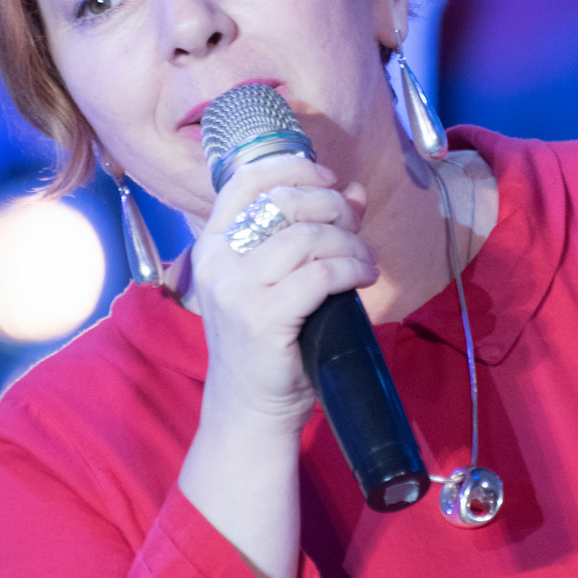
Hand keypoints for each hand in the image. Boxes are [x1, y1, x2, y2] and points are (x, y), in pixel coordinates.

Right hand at [190, 154, 375, 431]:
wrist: (248, 409)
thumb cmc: (267, 342)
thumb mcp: (280, 279)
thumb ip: (308, 232)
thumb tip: (354, 191)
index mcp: (212, 244)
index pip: (245, 181)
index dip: (294, 167)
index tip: (329, 178)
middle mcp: (217, 261)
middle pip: (284, 202)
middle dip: (332, 207)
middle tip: (356, 228)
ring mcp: (236, 290)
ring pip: (307, 238)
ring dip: (349, 243)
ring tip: (366, 261)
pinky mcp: (262, 318)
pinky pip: (321, 275)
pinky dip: (352, 269)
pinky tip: (364, 278)